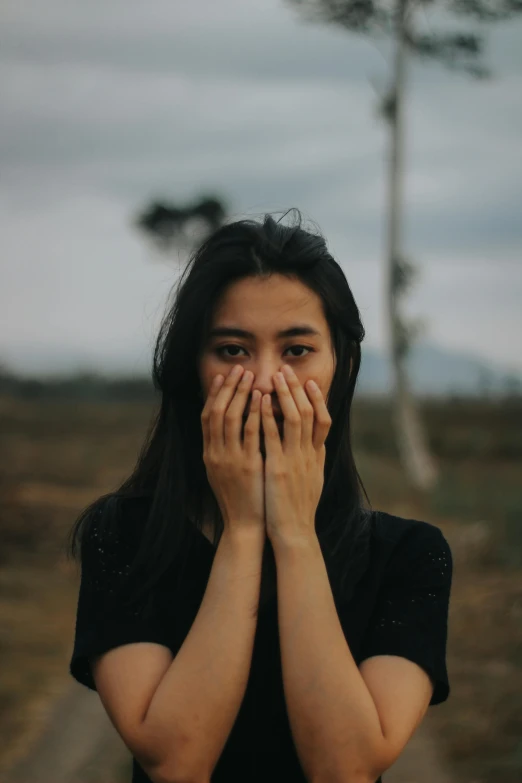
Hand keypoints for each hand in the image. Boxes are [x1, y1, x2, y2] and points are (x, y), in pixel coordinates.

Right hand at [201, 365, 264, 536]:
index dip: (214, 394)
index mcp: (209, 454)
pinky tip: (263, 398)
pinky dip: (255, 413)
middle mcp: (215, 454)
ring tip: (250, 376)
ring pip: (230, 418)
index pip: (206, 416)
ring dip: (240, 394)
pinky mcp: (248, 466)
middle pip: (216, 412)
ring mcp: (230, 459)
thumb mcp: (224, 472)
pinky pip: (250, 433)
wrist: (245, 525)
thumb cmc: (239, 498)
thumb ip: (224, 449)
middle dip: (227, 388)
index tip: (222, 376)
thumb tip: (228, 426)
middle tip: (238, 368)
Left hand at [260, 364, 331, 547]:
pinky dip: (268, 416)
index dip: (318, 399)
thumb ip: (312, 460)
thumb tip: (315, 446)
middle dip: (298, 389)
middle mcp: (310, 455)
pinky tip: (260, 401)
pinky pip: (274, 436)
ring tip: (275, 376)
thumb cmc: (298, 510)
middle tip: (288, 369)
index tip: (309, 382)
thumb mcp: (311, 481)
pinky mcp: (280, 469)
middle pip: (310, 413)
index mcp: (317, 458)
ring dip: (285, 395)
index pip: (324, 420)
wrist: (295, 534)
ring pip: (296, 419)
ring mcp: (296, 461)